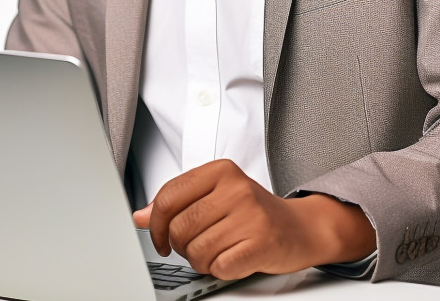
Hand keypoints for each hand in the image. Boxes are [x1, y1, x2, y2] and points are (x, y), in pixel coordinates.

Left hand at [132, 159, 374, 280]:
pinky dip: (218, 269)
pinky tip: (230, 259)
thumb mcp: (215, 195)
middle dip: (180, 245)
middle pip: (180, 226)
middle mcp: (235, 188)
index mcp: (220, 170)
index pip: (169, 196)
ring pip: (196, 250)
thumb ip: (178, 202)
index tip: (159, 236)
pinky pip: (217, 266)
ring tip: (215, 251)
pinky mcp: (259, 243)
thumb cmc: (254, 211)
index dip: (156, 223)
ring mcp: (249, 215)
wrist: (299, 228)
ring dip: (200, 259)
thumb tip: (140, 216)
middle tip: (193, 245)